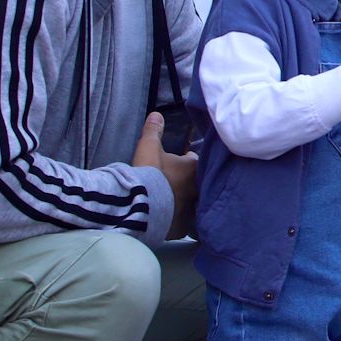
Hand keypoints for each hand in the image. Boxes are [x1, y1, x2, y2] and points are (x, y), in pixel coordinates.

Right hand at [133, 111, 197, 239]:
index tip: (181, 159)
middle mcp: (198, 188)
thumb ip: (153, 131)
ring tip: (171, 199)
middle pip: (196, 182)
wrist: (142, 205)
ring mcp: (191, 208)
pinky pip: (182, 221)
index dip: (187, 160)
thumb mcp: (148, 148)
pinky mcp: (182, 227)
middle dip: (189, 181)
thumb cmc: (149, 174)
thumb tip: (156, 114)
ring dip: (183, 200)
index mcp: (193, 168)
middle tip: (175, 180)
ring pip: (191, 202)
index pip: (196, 161)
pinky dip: (177, 218)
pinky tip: (168, 217)